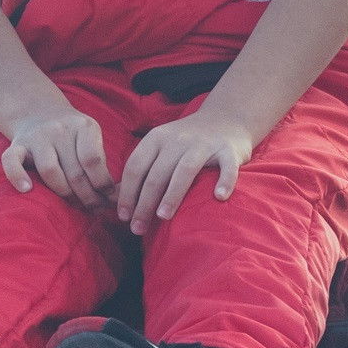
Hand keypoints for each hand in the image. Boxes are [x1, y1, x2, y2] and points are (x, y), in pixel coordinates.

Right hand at [0, 108, 112, 206]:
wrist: (39, 112)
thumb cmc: (73, 135)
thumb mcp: (91, 137)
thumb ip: (101, 162)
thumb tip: (120, 195)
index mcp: (83, 126)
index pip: (93, 160)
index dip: (102, 184)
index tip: (109, 199)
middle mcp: (59, 130)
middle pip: (75, 171)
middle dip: (88, 196)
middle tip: (96, 209)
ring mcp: (37, 137)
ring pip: (50, 171)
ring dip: (64, 194)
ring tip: (75, 205)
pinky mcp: (17, 145)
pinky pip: (11, 161)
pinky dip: (17, 176)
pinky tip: (27, 190)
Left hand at [114, 112, 258, 234]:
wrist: (226, 118)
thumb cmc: (187, 141)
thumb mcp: (162, 145)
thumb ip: (144, 166)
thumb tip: (118, 199)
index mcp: (157, 138)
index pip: (136, 167)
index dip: (127, 193)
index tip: (123, 217)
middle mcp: (178, 139)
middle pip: (157, 174)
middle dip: (144, 203)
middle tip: (138, 228)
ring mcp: (204, 144)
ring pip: (184, 170)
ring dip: (172, 194)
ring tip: (163, 217)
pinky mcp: (229, 150)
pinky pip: (227, 167)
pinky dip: (224, 181)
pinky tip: (219, 197)